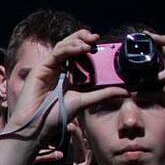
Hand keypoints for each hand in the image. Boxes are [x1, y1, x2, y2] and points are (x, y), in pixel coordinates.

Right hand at [0, 30, 127, 164]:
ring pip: (62, 45)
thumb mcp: (84, 102)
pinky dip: (69, 49)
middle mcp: (57, 68)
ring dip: (77, 40)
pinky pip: (56, 53)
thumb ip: (103, 95)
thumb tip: (127, 91)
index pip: (77, 53)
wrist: (37, 127)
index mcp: (66, 74)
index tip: (102, 44)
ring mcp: (48, 67)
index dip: (88, 45)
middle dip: (82, 37)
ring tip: (91, 41)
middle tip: (96, 37)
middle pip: (69, 45)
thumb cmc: (55, 117)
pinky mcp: (40, 69)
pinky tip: (81, 48)